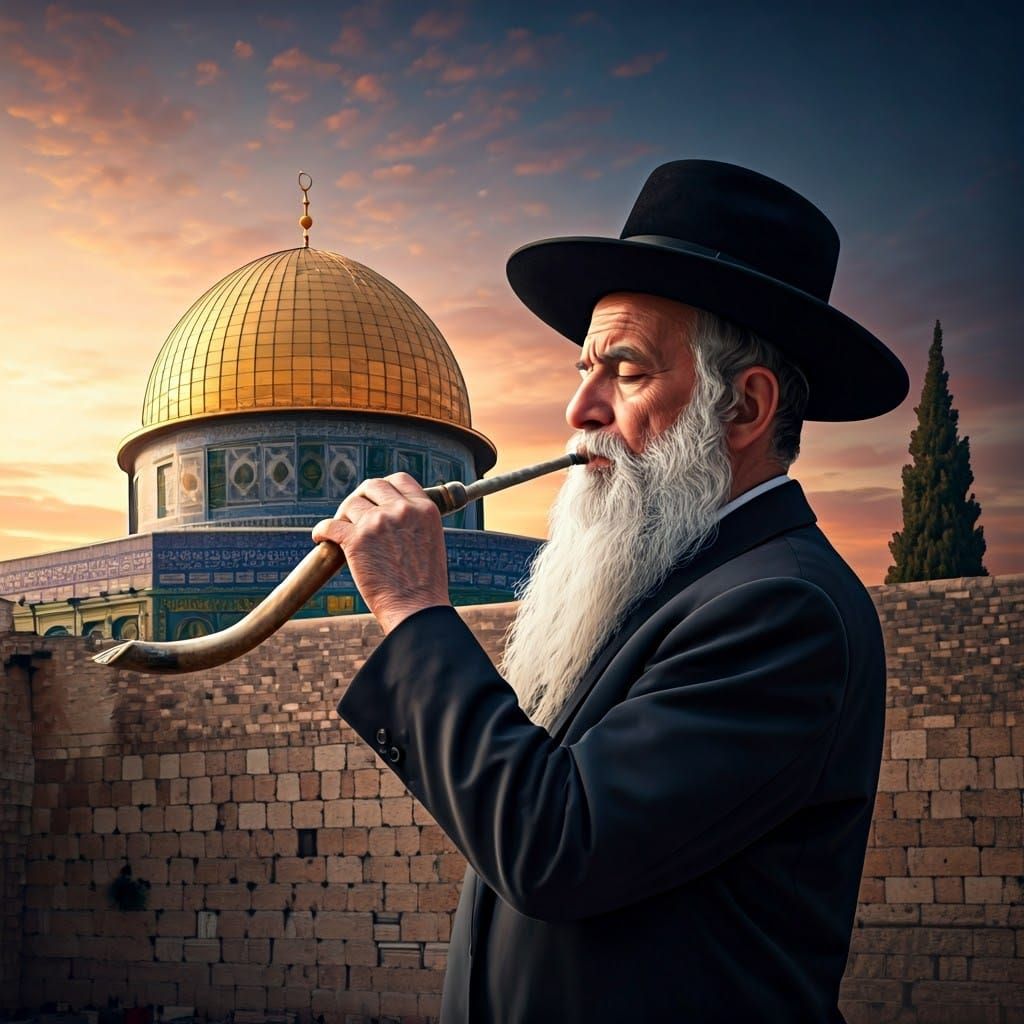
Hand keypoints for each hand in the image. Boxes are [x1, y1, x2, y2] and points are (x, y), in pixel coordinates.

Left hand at [312, 473, 450, 633]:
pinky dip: (322, 531)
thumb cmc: (424, 584)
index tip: (375, 499)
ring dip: (343, 516)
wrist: (416, 608)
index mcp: (424, 509)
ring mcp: (377, 523)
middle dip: (361, 497)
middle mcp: (401, 510)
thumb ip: (412, 522)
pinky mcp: (356, 540)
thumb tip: (389, 516)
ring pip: (350, 504)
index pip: (399, 480)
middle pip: (372, 486)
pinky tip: (321, 538)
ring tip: (341, 531)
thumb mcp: (430, 540)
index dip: (384, 487)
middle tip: (354, 515)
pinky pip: (329, 525)